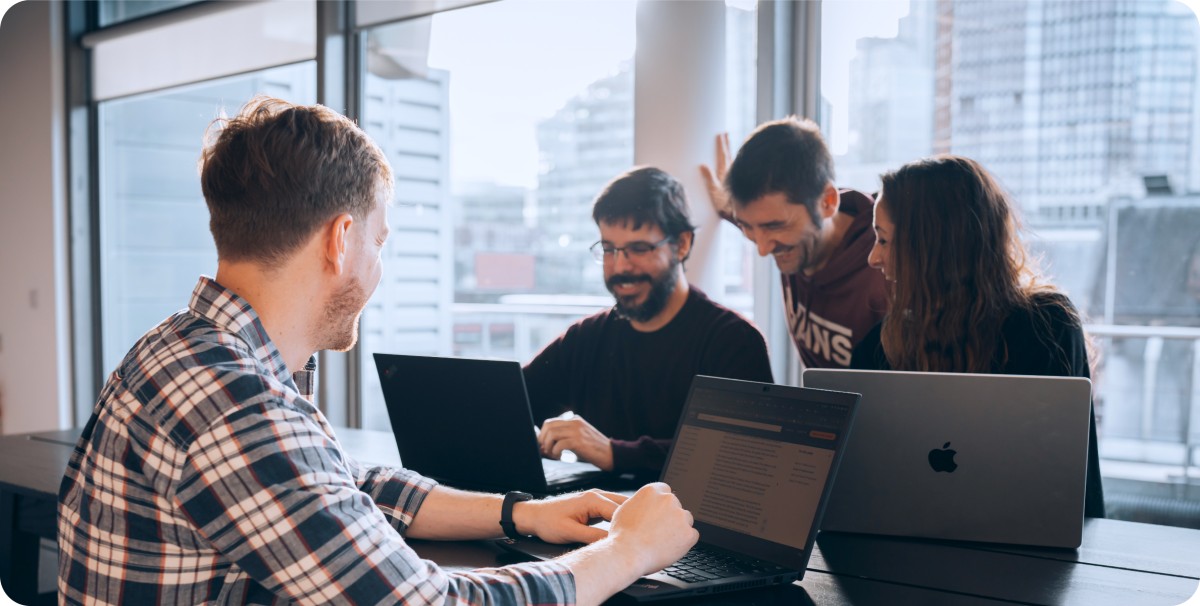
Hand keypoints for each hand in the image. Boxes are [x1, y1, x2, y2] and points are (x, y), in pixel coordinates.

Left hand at [512, 489, 627, 543]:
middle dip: (634, 520)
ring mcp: (596, 499)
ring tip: (638, 535)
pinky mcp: (594, 507)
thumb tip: (612, 543)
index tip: (637, 541)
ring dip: (628, 520)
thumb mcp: (570, 532)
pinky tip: (625, 531)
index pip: (620, 512)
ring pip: (620, 508)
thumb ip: (593, 536)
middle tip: (643, 537)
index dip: (629, 526)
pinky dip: (620, 520)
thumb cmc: (547, 522)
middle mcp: (597, 495)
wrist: (533, 516)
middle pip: (625, 506)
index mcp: (593, 498)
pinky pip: (613, 511)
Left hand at [539, 415, 614, 471]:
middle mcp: (574, 422)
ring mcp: (577, 431)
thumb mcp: (579, 436)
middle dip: (543, 440)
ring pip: (552, 434)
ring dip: (548, 446)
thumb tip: (545, 441)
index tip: (543, 445)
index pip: (550, 422)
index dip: (542, 434)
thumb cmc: (593, 448)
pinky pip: (559, 445)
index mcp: (574, 419)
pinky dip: (555, 452)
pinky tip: (560, 457)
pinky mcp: (578, 441)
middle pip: (548, 426)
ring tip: (553, 454)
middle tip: (545, 450)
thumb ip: (565, 434)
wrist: (611, 454)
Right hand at [608, 483, 698, 573]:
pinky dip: (684, 542)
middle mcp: (668, 499)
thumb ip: (640, 503)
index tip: (660, 513)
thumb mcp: (625, 509)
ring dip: (679, 528)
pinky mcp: (688, 533)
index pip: (665, 490)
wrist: (628, 553)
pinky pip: (692, 536)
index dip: (662, 504)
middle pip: (676, 505)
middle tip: (659, 531)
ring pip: (686, 520)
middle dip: (670, 516)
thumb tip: (646, 504)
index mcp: (652, 491)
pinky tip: (670, 548)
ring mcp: (680, 516)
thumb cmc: (622, 535)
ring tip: (663, 541)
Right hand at [698, 132, 733, 221]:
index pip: (722, 156)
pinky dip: (735, 164)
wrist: (741, 215)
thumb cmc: (726, 206)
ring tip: (729, 145)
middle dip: (726, 145)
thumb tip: (702, 165)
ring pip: (733, 162)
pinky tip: (735, 164)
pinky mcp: (739, 184)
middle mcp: (731, 174)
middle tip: (726, 134)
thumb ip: (709, 178)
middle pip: (728, 156)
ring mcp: (735, 179)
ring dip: (731, 152)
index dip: (721, 145)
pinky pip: (735, 170)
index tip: (720, 134)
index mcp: (724, 173)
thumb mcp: (714, 192)